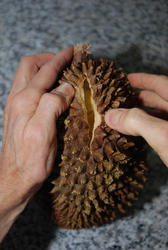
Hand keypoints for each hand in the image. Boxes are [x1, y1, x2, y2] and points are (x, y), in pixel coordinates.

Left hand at [0, 47, 73, 240]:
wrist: (14, 178)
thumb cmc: (30, 160)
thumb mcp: (44, 133)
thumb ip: (52, 104)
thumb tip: (66, 87)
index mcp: (25, 101)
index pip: (45, 71)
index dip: (60, 59)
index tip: (72, 52)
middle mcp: (17, 99)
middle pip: (29, 66)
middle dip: (48, 59)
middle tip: (65, 60)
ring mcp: (16, 106)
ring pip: (27, 77)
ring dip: (43, 69)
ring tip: (60, 71)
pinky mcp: (18, 114)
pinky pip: (28, 89)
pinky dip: (40, 82)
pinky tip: (50, 90)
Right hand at [105, 73, 167, 166]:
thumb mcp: (162, 135)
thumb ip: (137, 122)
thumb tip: (110, 115)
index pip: (160, 83)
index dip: (143, 79)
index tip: (126, 78)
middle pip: (160, 98)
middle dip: (139, 98)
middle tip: (121, 100)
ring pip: (160, 116)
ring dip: (142, 116)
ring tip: (124, 116)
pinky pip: (161, 130)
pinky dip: (149, 129)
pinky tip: (138, 134)